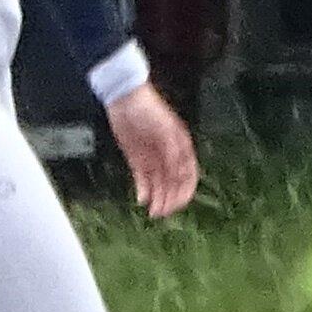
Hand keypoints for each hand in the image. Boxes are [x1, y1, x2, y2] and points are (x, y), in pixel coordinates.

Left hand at [106, 84, 198, 219]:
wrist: (123, 98)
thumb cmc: (148, 110)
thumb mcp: (164, 130)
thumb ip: (173, 151)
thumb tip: (180, 173)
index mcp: (181, 147)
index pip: (188, 176)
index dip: (185, 191)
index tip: (178, 204)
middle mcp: (168, 155)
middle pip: (173, 184)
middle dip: (169, 200)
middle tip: (162, 213)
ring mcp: (153, 158)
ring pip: (158, 185)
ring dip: (157, 199)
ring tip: (153, 212)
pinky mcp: (137, 159)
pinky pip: (142, 180)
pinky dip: (143, 191)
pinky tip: (141, 200)